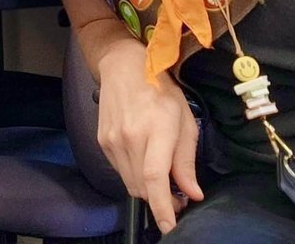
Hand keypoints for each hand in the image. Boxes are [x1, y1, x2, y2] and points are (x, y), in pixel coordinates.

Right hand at [95, 40, 202, 232]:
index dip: (162, 207)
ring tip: (163, 179)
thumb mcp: (185, 120)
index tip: (170, 227)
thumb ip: (186, 160)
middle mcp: (130, 138)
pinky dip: (135, 176)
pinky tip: (145, 161)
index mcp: (156, 129)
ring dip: (148, 190)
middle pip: (143, 187)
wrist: (122, 67)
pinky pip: (121, 172)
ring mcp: (112, 141)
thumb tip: (192, 193)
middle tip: (178, 197)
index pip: (155, 177)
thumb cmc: (161, 90)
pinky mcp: (102, 143)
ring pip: (131, 184)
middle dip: (162, 200)